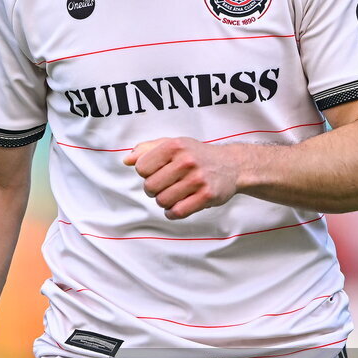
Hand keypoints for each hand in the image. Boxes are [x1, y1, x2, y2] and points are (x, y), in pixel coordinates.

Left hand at [123, 137, 241, 219]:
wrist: (231, 165)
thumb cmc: (197, 155)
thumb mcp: (173, 144)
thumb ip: (147, 149)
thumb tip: (127, 160)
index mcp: (175, 146)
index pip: (141, 167)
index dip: (145, 173)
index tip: (156, 172)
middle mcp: (186, 161)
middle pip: (150, 187)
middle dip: (153, 190)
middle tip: (163, 186)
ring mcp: (197, 179)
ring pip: (163, 201)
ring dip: (164, 201)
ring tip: (173, 194)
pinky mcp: (206, 196)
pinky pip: (178, 212)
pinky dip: (172, 213)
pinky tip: (176, 206)